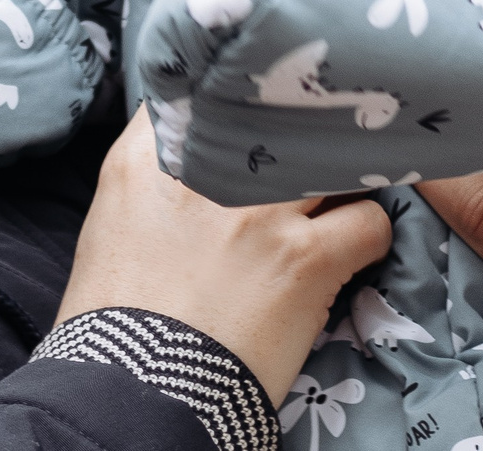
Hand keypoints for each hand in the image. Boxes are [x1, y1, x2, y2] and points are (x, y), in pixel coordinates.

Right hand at [59, 108, 391, 402]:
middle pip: (281, 114)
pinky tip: (353, 251)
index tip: (263, 114)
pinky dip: (371, 235)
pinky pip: (371, 222)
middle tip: (318, 144)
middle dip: (303, 129)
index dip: (244, 98)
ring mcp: (262, 210)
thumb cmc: (114, 320)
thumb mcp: (112, 223)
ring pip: (334, 159)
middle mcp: (208, 169)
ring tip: (342, 198)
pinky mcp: (306, 257)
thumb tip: (194, 151)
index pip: (208, 88)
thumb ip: (150, 172)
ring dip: (343, 180)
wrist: (131, 394)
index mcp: (148, 158)